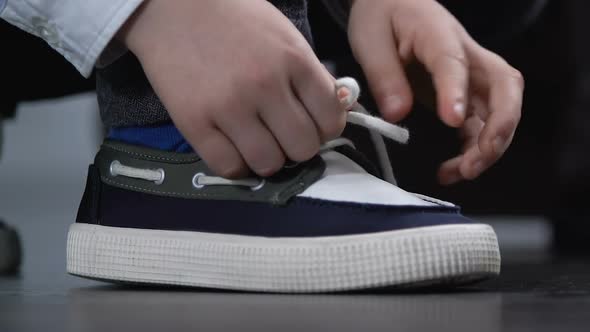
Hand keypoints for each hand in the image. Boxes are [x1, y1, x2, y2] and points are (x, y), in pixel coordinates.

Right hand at [119, 0, 345, 177]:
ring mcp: (229, 106)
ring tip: (256, 142)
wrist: (173, 7)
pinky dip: (236, 165)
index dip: (324, 129)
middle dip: (297, 147)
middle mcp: (266, 85)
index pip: (331, 120)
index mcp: (295, 60)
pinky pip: (228, 168)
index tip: (310, 125)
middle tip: (282, 135)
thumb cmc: (236, 20)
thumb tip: (337, 113)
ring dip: (267, 159)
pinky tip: (233, 148)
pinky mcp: (194, 122)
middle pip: (303, 148)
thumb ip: (312, 75)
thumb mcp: (285, 36)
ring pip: (269, 164)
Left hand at [348, 0, 523, 184]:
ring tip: (461, 173)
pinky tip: (453, 169)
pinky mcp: (464, 93)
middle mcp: (467, 55)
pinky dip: (473, 149)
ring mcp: (470, 75)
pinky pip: (480, 123)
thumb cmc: (382, 17)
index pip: (455, 63)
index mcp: (439, 35)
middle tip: (474, 159)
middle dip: (498, 127)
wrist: (392, 3)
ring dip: (488, 145)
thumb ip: (384, 76)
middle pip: (504, 88)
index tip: (452, 121)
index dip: (456, 92)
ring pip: (499, 109)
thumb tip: (398, 114)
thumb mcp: (371, 41)